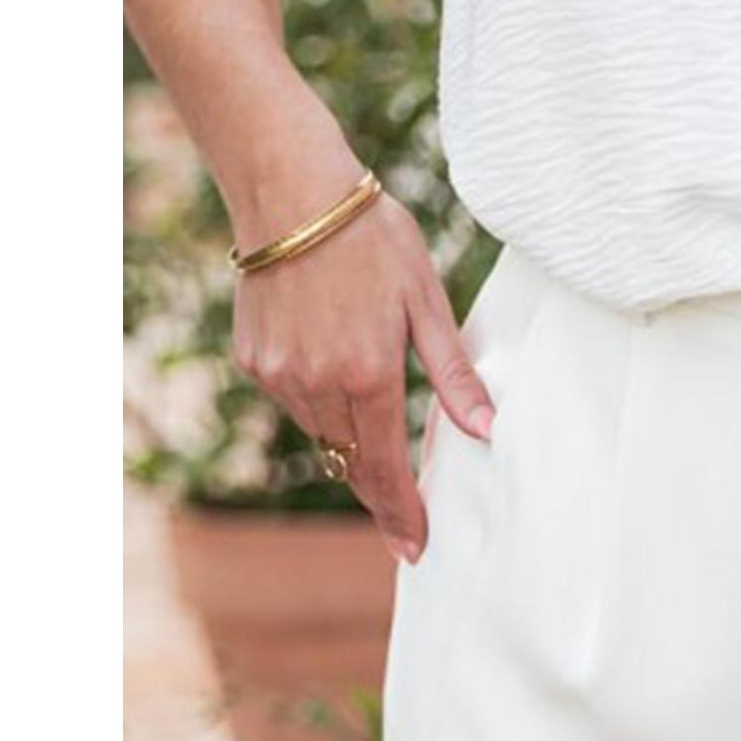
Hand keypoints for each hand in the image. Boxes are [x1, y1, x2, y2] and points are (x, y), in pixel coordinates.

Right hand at [229, 163, 494, 562]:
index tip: (415, 547)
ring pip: (320, 433)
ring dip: (349, 441)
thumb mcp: (427, 299)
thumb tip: (486, 428)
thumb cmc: (373, 237)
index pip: (387, 467)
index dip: (402, 512)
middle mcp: (318, 384)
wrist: (293, 194)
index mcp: (369, 373)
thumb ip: (453, 372)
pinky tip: (335, 368)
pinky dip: (318, 401)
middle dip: (379, 492)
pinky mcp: (254, 360)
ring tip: (379, 431)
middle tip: (404, 519)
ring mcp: (280, 374)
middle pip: (351, 462)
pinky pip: (293, 400)